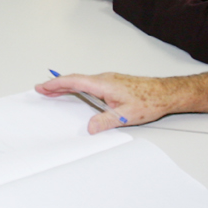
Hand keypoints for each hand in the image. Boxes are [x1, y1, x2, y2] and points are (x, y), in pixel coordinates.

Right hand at [35, 70, 179, 130]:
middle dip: (56, 84)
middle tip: (41, 89)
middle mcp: (104, 79)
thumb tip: (89, 128)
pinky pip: (89, 83)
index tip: (43, 86)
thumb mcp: (126, 116)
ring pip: (82, 81)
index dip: (56, 84)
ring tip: (53, 91)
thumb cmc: (150, 100)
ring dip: (66, 85)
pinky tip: (76, 92)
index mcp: (104, 84)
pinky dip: (77, 86)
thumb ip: (105, 122)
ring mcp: (109, 80)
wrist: (166, 93)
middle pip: (75, 79)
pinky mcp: (113, 84)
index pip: (74, 81)